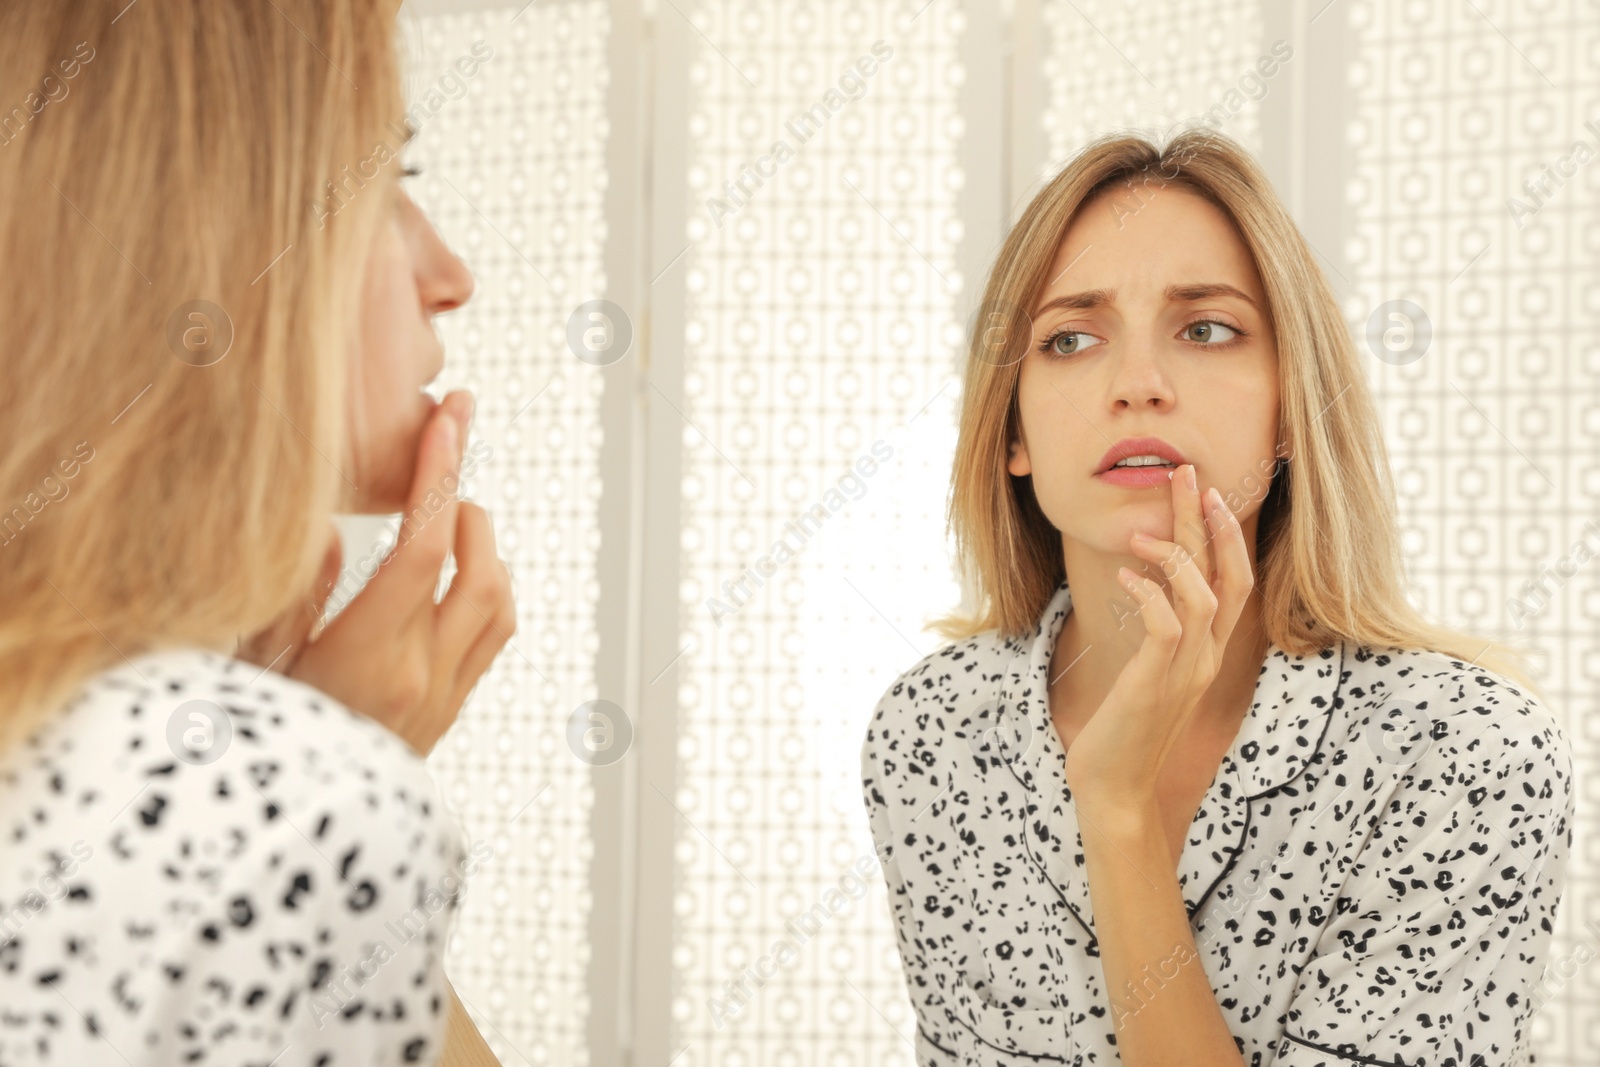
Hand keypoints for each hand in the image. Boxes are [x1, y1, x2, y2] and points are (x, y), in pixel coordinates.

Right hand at [237, 390, 515, 755]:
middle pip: (481, 569)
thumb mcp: (250, 672)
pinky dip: (487, 589)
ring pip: (499, 603)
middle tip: (445, 459)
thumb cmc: (253, 750)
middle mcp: (421, 677)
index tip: (450, 419)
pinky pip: (493, 638)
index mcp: (369, 659)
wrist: (288, 845)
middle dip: (469, 502)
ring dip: (485, 548)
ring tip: (450, 515)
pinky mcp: (447, 714)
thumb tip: (329, 532)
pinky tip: (457, 572)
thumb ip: (292, 600)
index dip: (439, 475)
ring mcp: (442, 699)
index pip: (424, 547)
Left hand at [1061, 463, 1252, 816]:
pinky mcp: (1155, 684)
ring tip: (1141, 533)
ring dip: (1177, 556)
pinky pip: (1167, 627)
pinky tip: (1126, 578)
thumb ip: (1156, 633)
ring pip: (1204, 597)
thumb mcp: (1147, 672)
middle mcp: (1205, 658)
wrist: (1114, 788)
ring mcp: (1184, 673)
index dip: (1225, 535)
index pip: (1235, 581)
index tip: (1204, 493)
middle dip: (1207, 521)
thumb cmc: (1123, 728)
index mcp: (1207, 652)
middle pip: (1226, 576)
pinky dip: (1150, 595)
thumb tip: (1144, 585)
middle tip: (1186, 473)